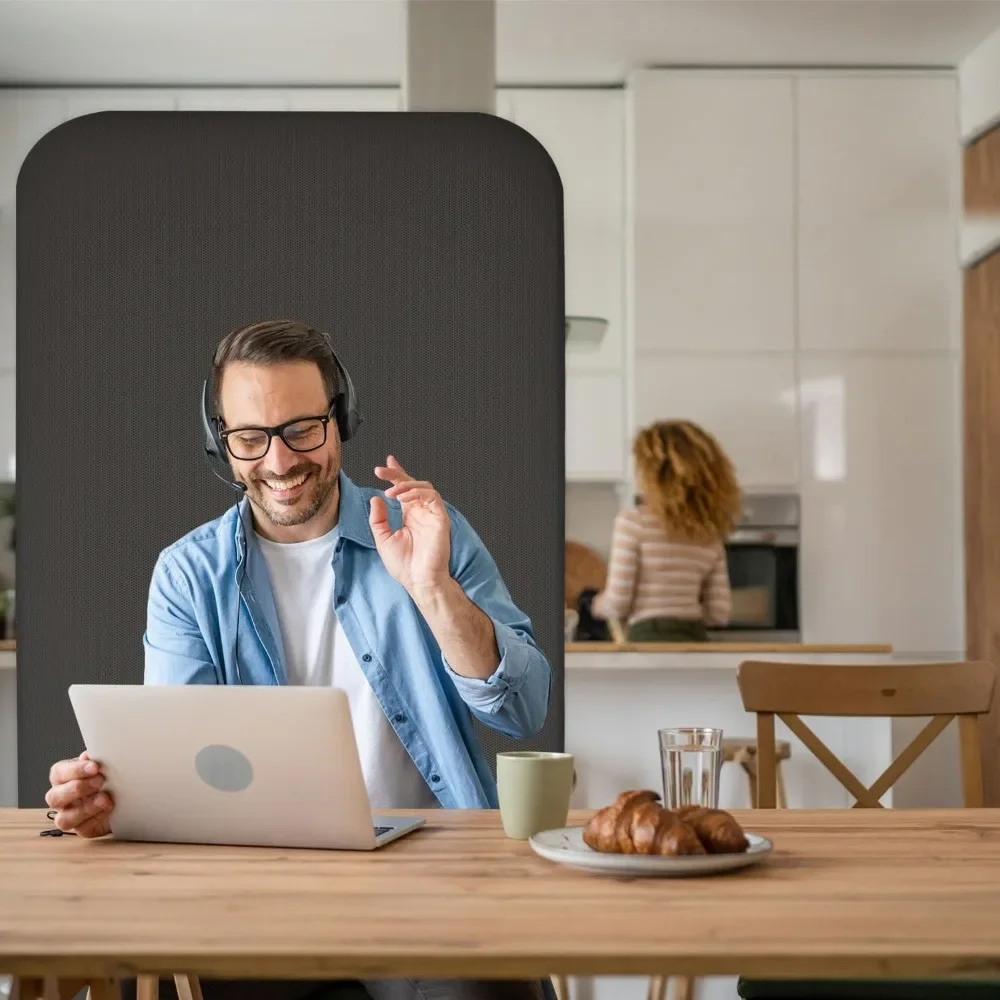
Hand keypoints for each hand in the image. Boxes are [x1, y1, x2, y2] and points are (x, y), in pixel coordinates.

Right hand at [45, 751, 112, 837]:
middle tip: (99, 781)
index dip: (74, 770)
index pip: (59, 773)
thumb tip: (90, 755)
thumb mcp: (103, 765)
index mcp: (63, 778)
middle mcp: (61, 799)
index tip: (94, 766)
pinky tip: (109, 809)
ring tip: (105, 798)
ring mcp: (69, 816)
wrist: (126, 795)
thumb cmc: (108, 776)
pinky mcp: (83, 829)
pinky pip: (83, 829)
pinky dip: (97, 818)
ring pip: (63, 819)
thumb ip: (95, 759)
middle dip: (78, 789)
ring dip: (86, 808)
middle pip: (54, 797)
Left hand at [370, 455, 450, 597]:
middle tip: (382, 470)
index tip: (383, 467)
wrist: (418, 580)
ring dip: (406, 485)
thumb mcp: (383, 539)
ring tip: (392, 492)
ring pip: (424, 487)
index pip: (403, 490)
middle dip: (397, 474)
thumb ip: (378, 519)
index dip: (395, 476)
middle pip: (412, 484)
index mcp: (410, 515)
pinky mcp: (440, 518)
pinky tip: (403, 498)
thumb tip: (375, 499)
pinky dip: (418, 493)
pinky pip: (433, 497)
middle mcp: (421, 512)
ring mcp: (432, 514)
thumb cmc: (404, 565)